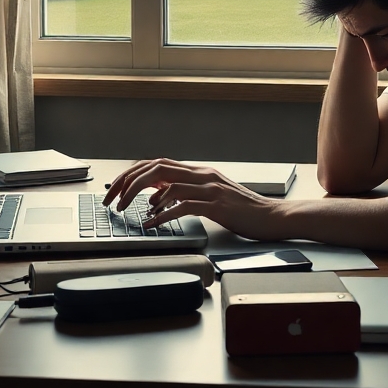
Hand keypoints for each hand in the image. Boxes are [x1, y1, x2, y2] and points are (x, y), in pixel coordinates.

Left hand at [102, 158, 286, 240]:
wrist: (273, 217)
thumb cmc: (243, 210)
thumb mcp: (210, 194)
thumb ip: (187, 189)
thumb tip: (157, 191)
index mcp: (199, 171)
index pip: (157, 164)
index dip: (133, 173)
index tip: (116, 188)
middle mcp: (202, 174)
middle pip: (157, 168)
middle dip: (129, 182)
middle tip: (114, 199)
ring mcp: (210, 188)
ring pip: (168, 183)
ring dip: (142, 198)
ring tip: (129, 211)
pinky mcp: (217, 205)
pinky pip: (184, 205)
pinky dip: (163, 213)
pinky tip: (152, 223)